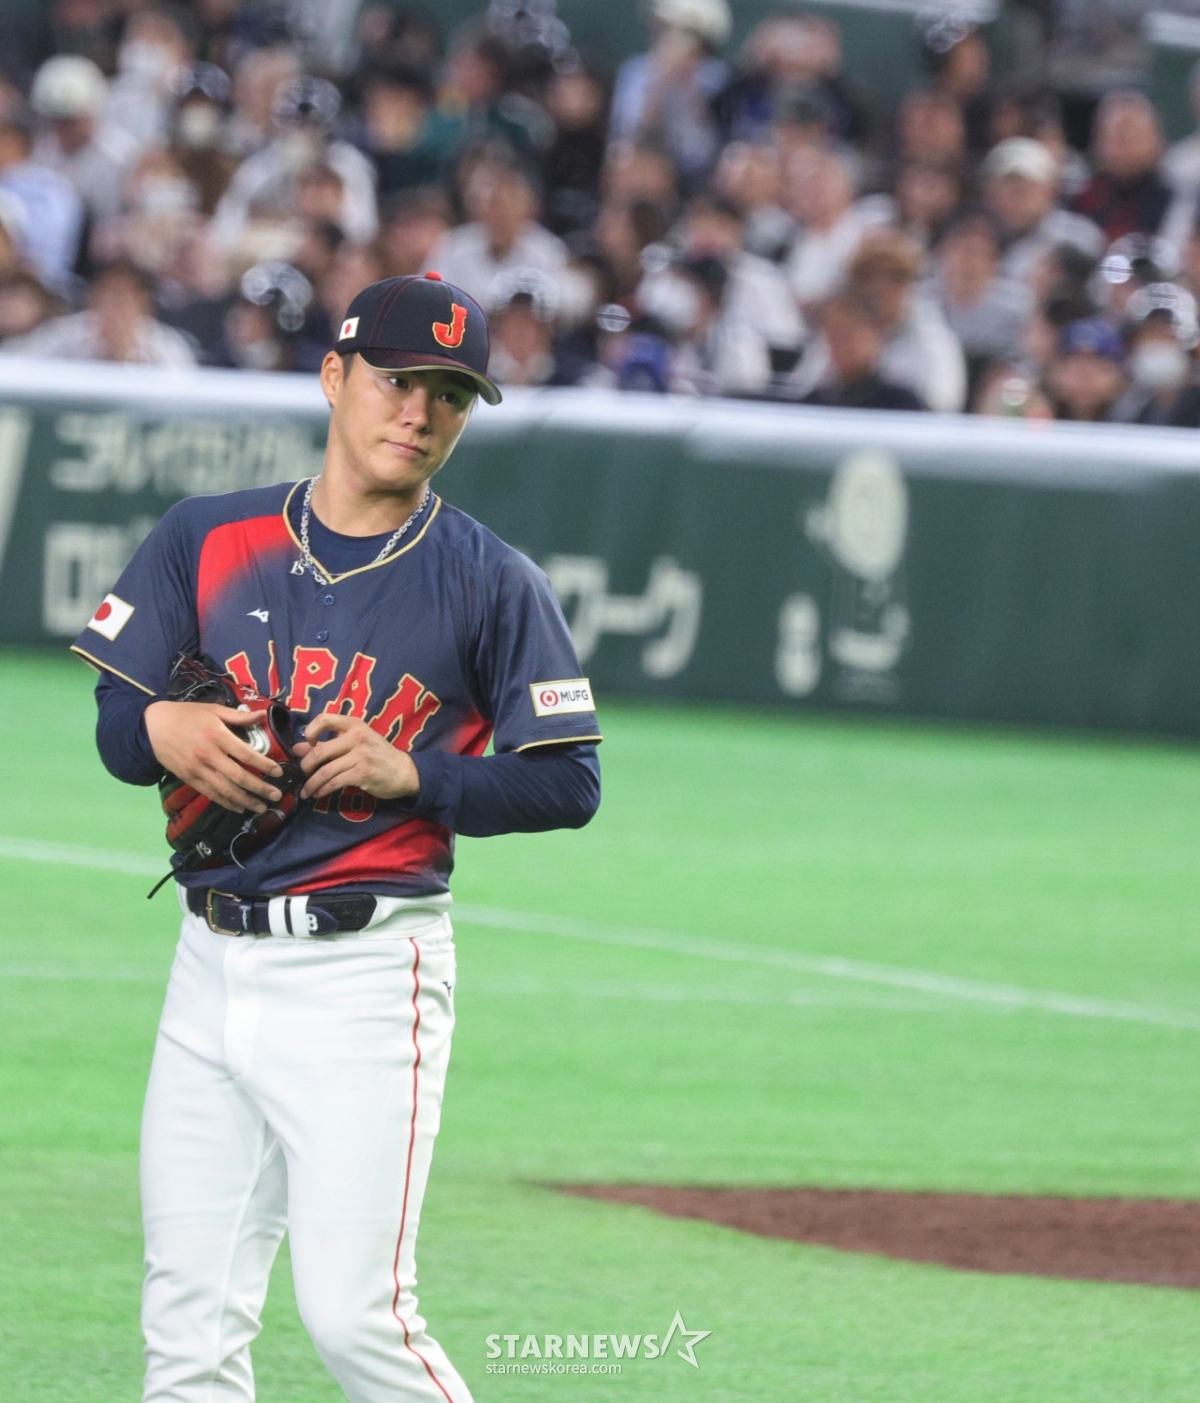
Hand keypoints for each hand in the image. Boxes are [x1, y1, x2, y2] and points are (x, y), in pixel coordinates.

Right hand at [145, 701, 283, 813]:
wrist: (152, 726)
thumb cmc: (187, 715)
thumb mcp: (213, 710)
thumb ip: (239, 716)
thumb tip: (262, 715)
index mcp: (217, 735)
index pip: (246, 754)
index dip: (264, 765)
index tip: (279, 773)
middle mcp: (209, 755)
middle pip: (239, 777)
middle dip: (260, 789)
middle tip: (276, 796)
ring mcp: (198, 769)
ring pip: (225, 790)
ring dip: (246, 801)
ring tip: (262, 808)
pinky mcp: (189, 779)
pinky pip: (211, 794)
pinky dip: (226, 803)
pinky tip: (239, 808)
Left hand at [295, 712, 419, 802]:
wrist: (404, 771)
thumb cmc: (378, 755)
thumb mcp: (356, 743)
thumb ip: (328, 743)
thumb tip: (297, 748)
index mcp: (354, 725)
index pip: (325, 719)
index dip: (310, 731)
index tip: (308, 743)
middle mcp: (357, 737)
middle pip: (319, 751)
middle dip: (305, 766)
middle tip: (301, 774)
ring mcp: (360, 755)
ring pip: (325, 771)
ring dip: (311, 783)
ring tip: (305, 791)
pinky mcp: (362, 773)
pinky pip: (335, 782)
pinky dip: (323, 790)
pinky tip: (319, 794)